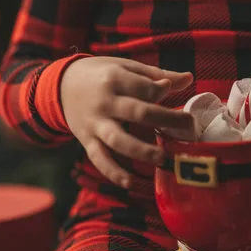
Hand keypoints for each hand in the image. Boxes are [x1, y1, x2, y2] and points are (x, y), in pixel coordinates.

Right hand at [61, 56, 194, 187]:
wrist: (60, 85)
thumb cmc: (102, 74)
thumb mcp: (125, 67)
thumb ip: (157, 75)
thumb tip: (189, 78)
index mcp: (115, 78)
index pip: (144, 88)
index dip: (162, 92)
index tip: (176, 95)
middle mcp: (105, 102)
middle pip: (138, 112)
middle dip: (165, 120)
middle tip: (189, 126)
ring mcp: (95, 123)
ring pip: (118, 139)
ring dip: (141, 151)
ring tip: (162, 158)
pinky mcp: (86, 140)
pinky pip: (99, 158)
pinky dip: (113, 172)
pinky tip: (130, 183)